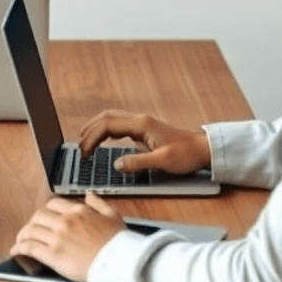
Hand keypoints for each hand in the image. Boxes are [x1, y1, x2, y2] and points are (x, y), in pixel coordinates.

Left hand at [9, 193, 125, 281]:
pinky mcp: (53, 255)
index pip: (53, 204)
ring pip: (30, 231)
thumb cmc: (118, 243)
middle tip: (31, 229)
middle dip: (32, 222)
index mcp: (78, 211)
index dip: (46, 211)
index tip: (44, 217)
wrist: (119, 264)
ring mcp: (57, 238)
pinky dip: (20, 248)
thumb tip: (89, 195)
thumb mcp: (113, 216)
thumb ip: (98, 203)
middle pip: (38, 216)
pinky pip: (30, 248)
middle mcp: (65, 221)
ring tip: (20, 240)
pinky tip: (17, 251)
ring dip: (23, 235)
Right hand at [77, 109, 211, 174]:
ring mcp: (141, 123)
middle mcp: (139, 120)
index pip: (107, 125)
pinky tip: (103, 139)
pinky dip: (106, 130)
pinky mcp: (144, 130)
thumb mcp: (163, 162)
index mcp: (141, 124)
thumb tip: (117, 164)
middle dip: (90, 130)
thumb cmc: (186, 154)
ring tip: (85, 140)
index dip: (92, 138)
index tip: (84, 152)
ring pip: (111, 119)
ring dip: (96, 127)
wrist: (202, 149)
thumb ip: (138, 162)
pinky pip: (119, 125)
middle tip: (79, 147)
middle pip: (106, 118)